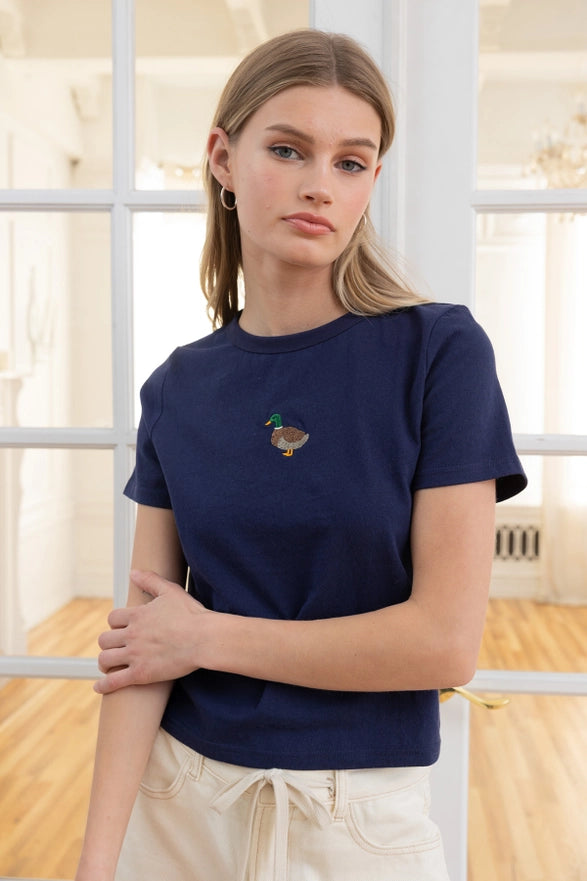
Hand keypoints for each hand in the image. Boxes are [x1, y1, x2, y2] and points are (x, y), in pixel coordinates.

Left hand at [94, 570, 207, 693]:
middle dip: (108, 643)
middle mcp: (132, 635)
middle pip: (105, 639)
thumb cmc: (192, 614)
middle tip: (115, 647)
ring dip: (105, 662)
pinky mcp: (141, 674)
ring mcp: (135, 655)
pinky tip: (98, 687)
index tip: (121, 629)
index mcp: (137, 615)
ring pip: (105, 659)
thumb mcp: (171, 591)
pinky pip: (114, 681)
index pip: (113, 618)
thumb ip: (150, 580)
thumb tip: (133, 572)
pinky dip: (103, 685)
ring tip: (108, 665)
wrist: (204, 639)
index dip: (116, 624)